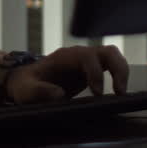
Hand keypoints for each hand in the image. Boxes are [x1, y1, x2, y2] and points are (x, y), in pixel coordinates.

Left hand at [5, 44, 128, 104]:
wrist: (25, 81)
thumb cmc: (24, 84)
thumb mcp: (24, 89)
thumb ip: (37, 91)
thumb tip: (59, 95)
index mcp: (65, 57)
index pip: (88, 57)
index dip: (96, 73)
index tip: (98, 93)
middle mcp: (79, 55)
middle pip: (108, 52)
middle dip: (118, 69)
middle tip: (119, 92)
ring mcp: (87, 61)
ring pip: (113, 57)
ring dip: (122, 72)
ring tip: (121, 95)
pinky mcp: (92, 70)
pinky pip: (112, 66)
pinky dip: (119, 77)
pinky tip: (117, 95)